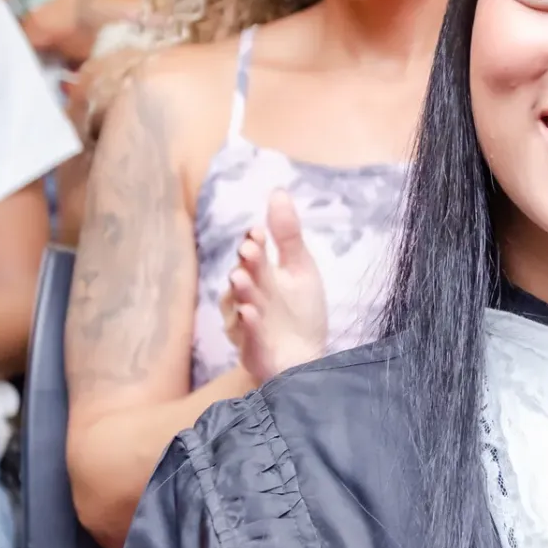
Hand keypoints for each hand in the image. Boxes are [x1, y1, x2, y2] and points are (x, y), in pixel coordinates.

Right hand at [220, 191, 327, 385]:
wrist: (307, 357)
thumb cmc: (301, 311)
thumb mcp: (300, 267)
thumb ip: (288, 233)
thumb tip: (278, 191)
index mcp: (261, 274)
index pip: (253, 254)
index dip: (254, 243)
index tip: (258, 232)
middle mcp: (250, 296)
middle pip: (244, 277)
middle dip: (246, 264)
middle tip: (249, 251)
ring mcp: (248, 323)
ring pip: (239, 306)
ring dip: (242, 292)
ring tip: (243, 279)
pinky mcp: (252, 348)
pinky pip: (248, 335)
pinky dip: (248, 325)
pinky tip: (250, 313)